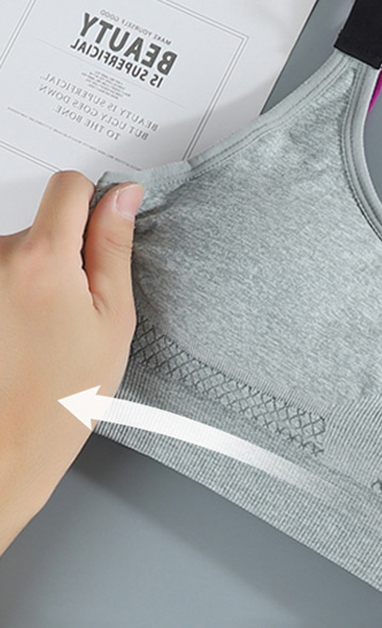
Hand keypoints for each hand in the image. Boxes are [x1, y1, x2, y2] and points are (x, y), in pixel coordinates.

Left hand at [0, 171, 142, 553]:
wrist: (15, 439)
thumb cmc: (66, 392)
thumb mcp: (113, 318)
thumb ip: (114, 249)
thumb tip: (122, 199)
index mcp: (42, 261)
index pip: (70, 187)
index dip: (97, 200)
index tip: (106, 223)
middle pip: (43, 224)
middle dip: (66, 253)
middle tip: (79, 306)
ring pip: (21, 253)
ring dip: (38, 277)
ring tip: (49, 328)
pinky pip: (3, 274)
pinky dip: (17, 294)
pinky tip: (27, 333)